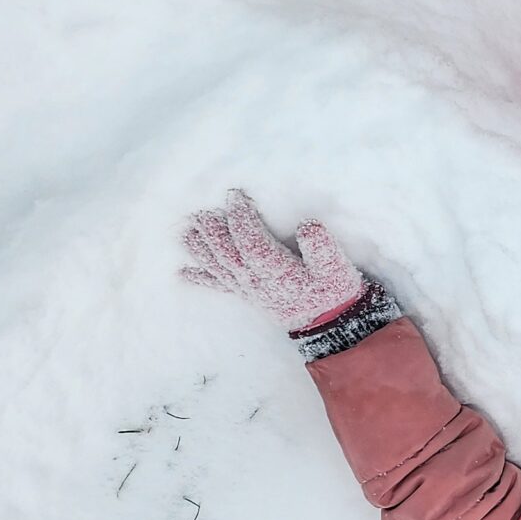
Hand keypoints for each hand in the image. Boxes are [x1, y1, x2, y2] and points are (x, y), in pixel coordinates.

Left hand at [182, 190, 366, 332]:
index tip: (234, 196)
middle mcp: (257, 282)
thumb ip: (323, 248)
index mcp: (278, 272)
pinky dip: (201, 279)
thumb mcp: (338, 269)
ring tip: (186, 233)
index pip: (252, 242)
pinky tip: (182, 274)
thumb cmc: (333, 291)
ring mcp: (249, 289)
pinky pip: (220, 286)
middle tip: (201, 213)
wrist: (330, 323)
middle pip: (227, 254)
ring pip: (219, 267)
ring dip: (201, 250)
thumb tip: (307, 225)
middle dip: (213, 232)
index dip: (241, 219)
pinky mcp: (248, 295)